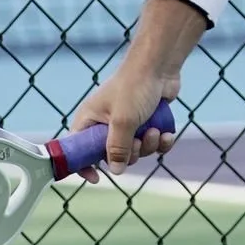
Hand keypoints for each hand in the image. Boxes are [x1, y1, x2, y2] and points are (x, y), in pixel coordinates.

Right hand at [61, 47, 182, 170]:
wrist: (160, 66)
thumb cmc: (135, 87)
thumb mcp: (123, 121)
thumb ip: (117, 148)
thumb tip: (115, 171)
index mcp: (90, 120)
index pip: (78, 149)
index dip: (84, 165)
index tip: (96, 178)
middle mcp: (106, 123)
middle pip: (113, 155)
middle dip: (131, 153)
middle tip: (138, 140)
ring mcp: (128, 123)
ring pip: (136, 151)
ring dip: (148, 146)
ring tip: (155, 131)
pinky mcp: (147, 122)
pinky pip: (152, 144)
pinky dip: (161, 142)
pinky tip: (167, 134)